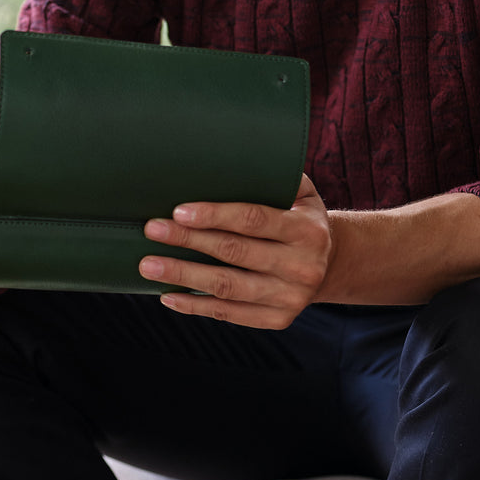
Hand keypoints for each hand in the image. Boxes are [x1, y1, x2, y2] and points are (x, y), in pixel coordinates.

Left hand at [139, 174, 331, 327]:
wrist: (331, 263)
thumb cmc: (300, 218)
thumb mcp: (300, 192)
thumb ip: (272, 177)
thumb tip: (224, 161)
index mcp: (307, 230)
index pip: (253, 221)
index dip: (214, 216)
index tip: (179, 211)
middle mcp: (303, 266)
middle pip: (234, 252)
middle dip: (188, 240)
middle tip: (152, 230)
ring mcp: (291, 297)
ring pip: (227, 287)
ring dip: (183, 276)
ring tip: (148, 266)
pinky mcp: (278, 319)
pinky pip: (230, 314)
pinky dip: (196, 305)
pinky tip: (169, 296)